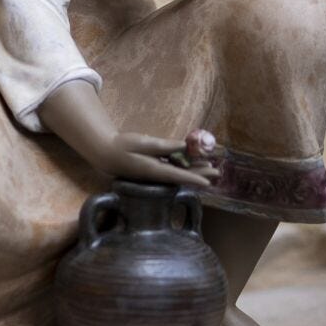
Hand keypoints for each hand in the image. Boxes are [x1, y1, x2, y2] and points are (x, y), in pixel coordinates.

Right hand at [90, 131, 219, 188]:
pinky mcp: (157, 168)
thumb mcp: (142, 142)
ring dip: (196, 170)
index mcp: (153, 170)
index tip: (207, 183)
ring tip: (211, 166)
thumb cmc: (123, 146)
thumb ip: (162, 146)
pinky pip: (175, 168)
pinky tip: (196, 160)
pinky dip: (186, 165)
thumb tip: (183, 146)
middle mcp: (157, 174)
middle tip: (217, 172)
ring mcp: (157, 172)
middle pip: (183, 176)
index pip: (177, 176)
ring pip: (180, 172)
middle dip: (201, 174)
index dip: (193, 179)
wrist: (108, 154)